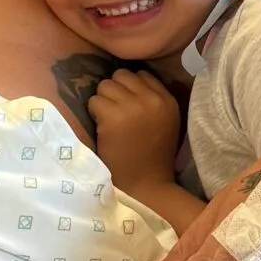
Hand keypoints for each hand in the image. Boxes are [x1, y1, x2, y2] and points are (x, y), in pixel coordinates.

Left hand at [88, 69, 182, 197]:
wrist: (146, 185)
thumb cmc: (152, 157)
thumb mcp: (164, 122)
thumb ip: (152, 100)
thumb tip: (126, 81)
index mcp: (167, 100)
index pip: (141, 75)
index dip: (129, 88)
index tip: (126, 105)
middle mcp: (152, 99)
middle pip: (121, 76)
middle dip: (114, 92)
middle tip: (114, 113)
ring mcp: (132, 106)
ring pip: (105, 86)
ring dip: (102, 102)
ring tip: (108, 122)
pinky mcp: (113, 116)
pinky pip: (94, 101)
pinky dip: (93, 114)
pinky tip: (103, 130)